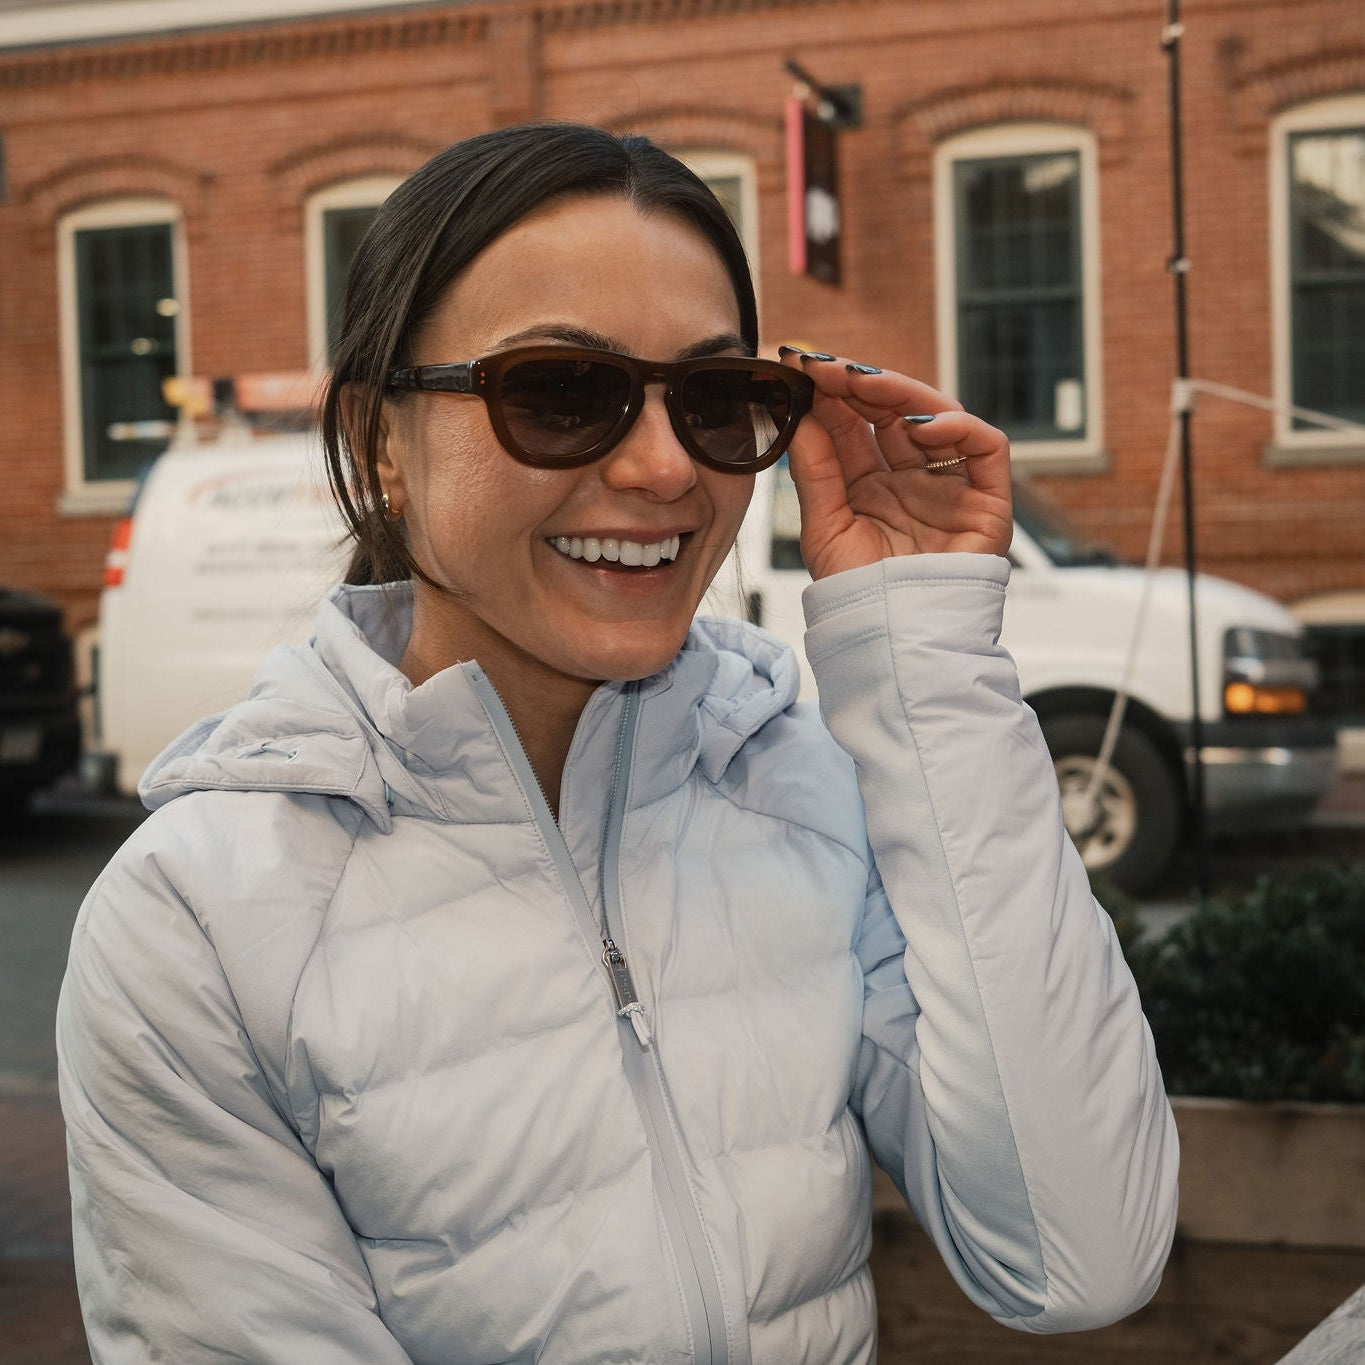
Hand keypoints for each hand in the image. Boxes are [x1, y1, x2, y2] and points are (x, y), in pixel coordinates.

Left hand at [781, 351, 1012, 579]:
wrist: (896, 639)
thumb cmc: (860, 596)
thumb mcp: (824, 527)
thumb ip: (815, 471)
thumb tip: (801, 414)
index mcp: (870, 486)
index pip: (854, 425)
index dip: (830, 393)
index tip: (799, 365)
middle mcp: (911, 480)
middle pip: (892, 414)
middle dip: (860, 385)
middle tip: (827, 365)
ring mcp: (949, 487)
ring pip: (937, 419)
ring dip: (900, 394)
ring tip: (863, 385)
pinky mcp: (987, 501)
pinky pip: (985, 448)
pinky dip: (958, 427)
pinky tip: (919, 425)